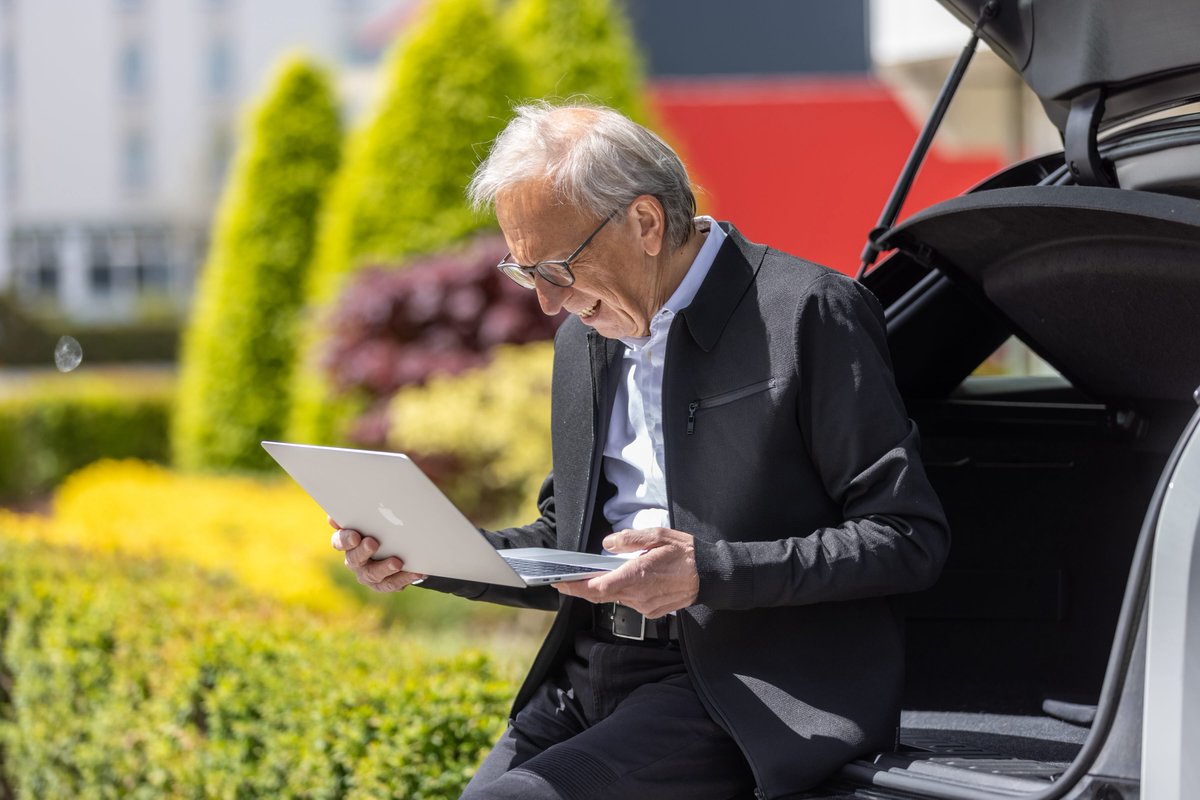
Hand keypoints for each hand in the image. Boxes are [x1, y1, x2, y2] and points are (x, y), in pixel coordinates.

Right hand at [328, 516, 425, 591]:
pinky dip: (405, 578)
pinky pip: (392, 584)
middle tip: (373, 543)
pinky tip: (416, 572)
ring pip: (373, 574)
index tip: (355, 536)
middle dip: (363, 552)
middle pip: (354, 559)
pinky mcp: (383, 584)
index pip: (339, 542)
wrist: (395, 547)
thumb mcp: (368, 519)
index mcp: (348, 543)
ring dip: (385, 568)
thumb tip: (335, 516)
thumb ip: (355, 514)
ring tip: (397, 562)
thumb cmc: (377, 528)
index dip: (345, 540)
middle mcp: (354, 561)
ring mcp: (368, 574)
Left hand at [554, 527, 698, 617]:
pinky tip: (621, 582)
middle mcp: (639, 595)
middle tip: (565, 582)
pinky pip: (630, 602)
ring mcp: (646, 606)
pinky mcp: (653, 611)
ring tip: (592, 577)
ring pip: (616, 599)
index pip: (598, 588)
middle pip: (602, 596)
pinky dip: (622, 592)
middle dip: (582, 589)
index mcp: (637, 576)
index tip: (561, 584)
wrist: (710, 574)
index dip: (576, 588)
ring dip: (604, 589)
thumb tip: (608, 543)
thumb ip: (630, 539)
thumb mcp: (657, 536)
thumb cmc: (685, 553)